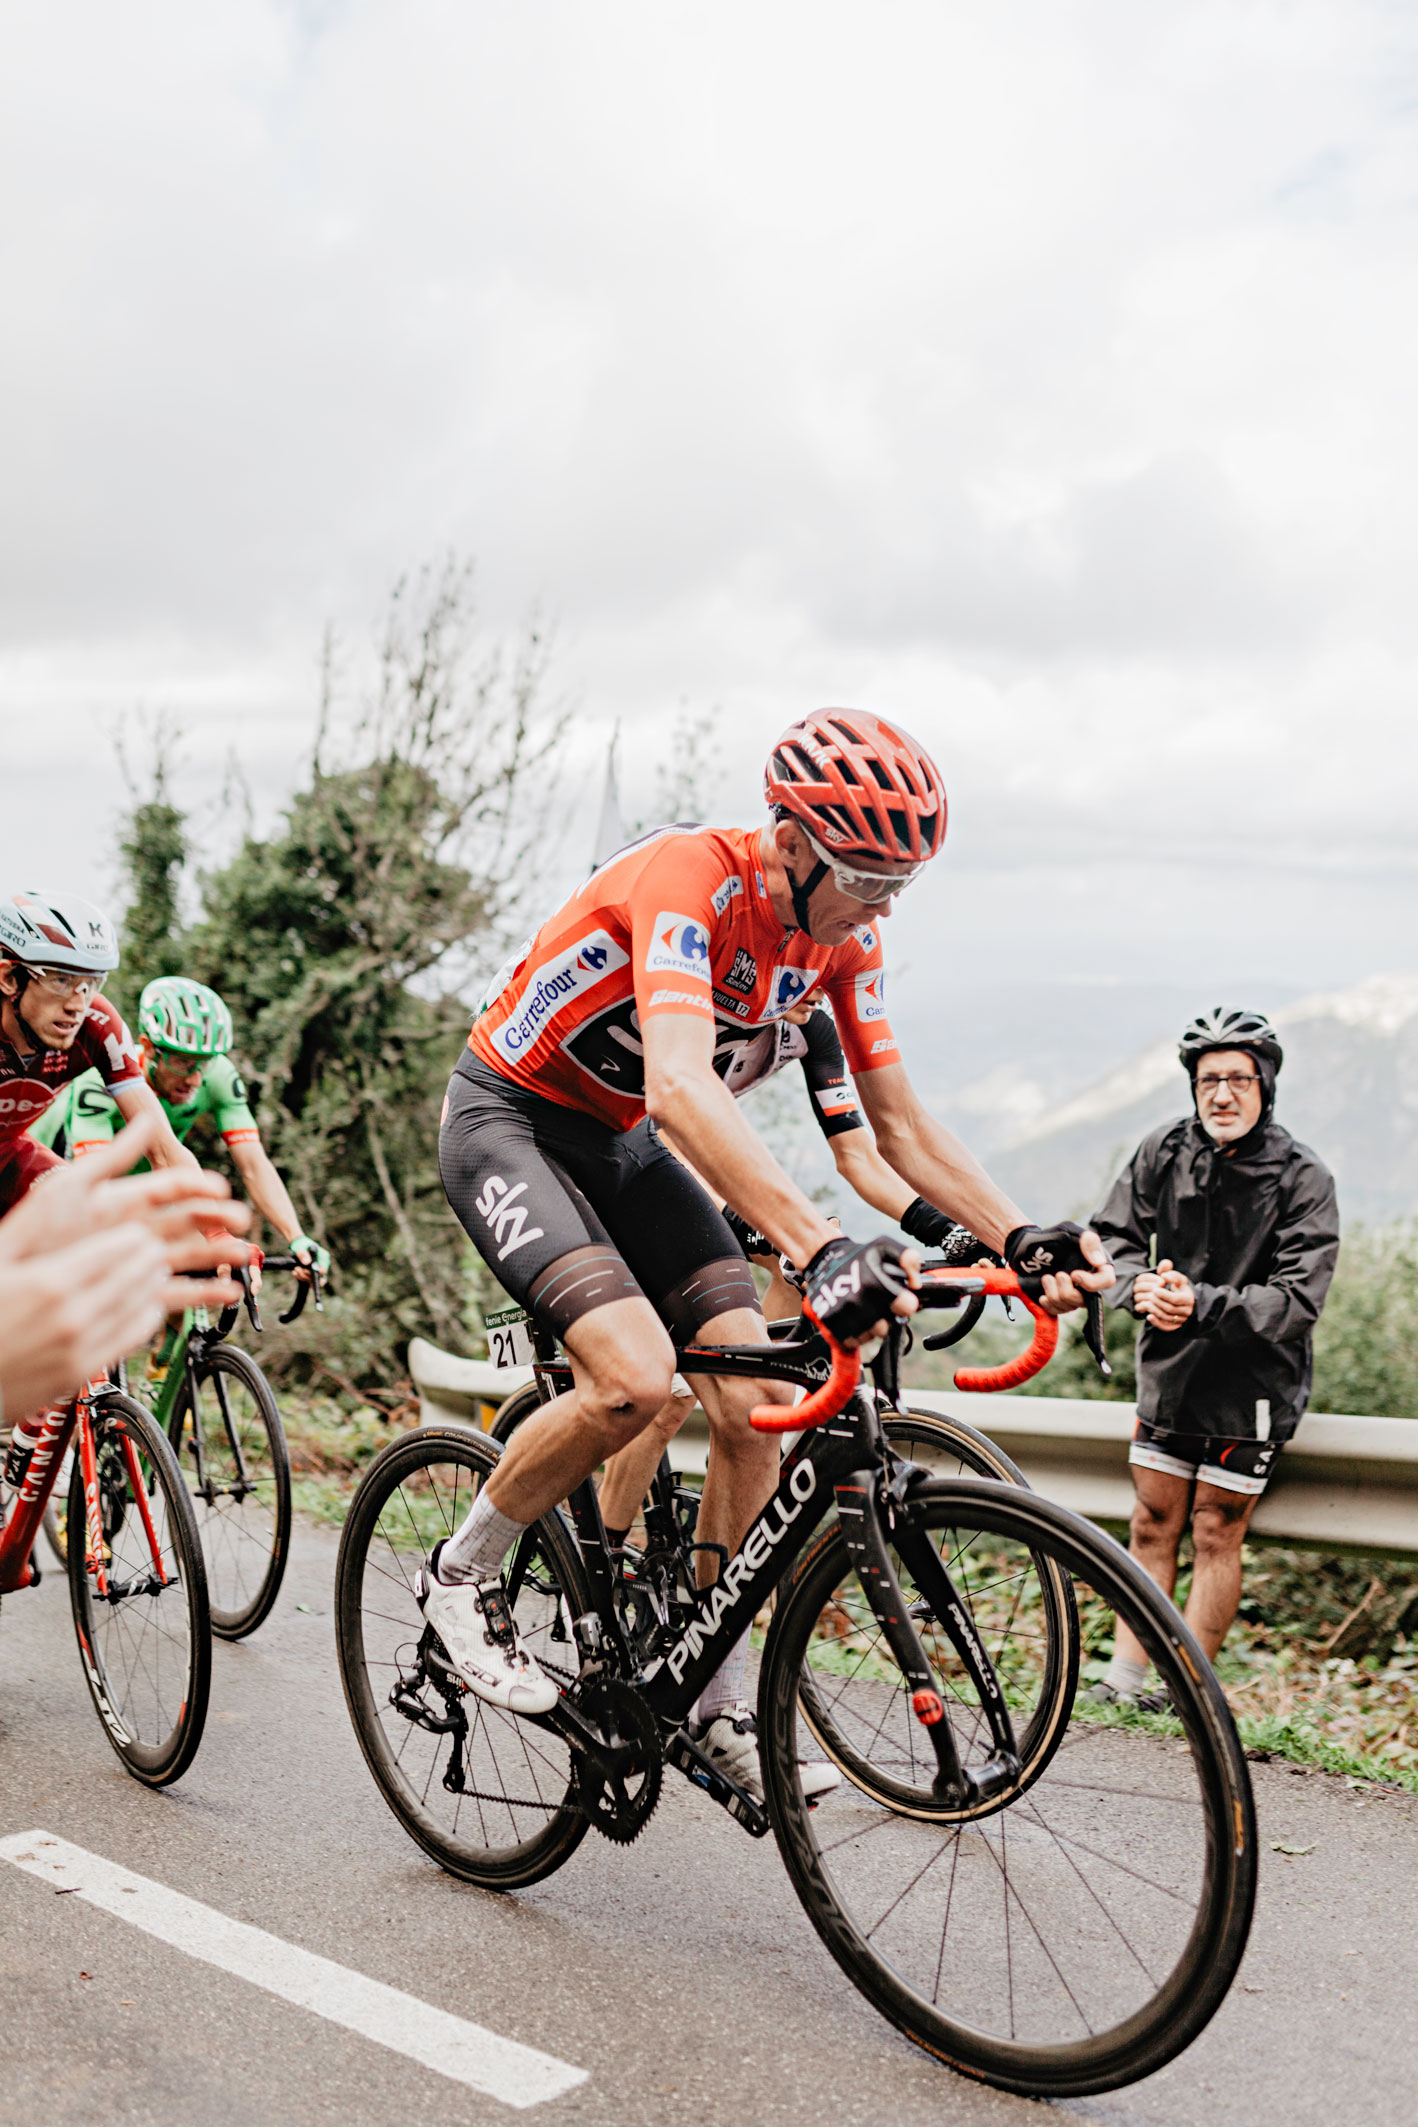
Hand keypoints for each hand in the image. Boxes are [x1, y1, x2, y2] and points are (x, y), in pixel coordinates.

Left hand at [0, 1117, 248, 1273]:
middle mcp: (134, 1230)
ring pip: (188, 1256)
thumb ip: (115, 1156)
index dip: (197, 1187)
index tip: (220, 1188)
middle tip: (240, 1221)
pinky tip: (226, 1293)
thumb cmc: (33, 1233)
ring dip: (217, 1254)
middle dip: (216, 1220)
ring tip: (241, 1256)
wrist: (14, 1281)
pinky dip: (204, 1294)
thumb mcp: (73, 1186)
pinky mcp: (135, 1293)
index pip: (170, 1188)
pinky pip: (176, 1293)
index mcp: (123, 1201)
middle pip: (186, 1221)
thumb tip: (150, 1119)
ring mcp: (135, 1262)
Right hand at [0, 1225, 190, 1418]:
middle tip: (152, 1247)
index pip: (119, 1249)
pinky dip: (145, 1317)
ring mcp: (78, 1347)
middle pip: (136, 1275)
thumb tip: (65, 1185)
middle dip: (149, 1257)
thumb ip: (31, 1224)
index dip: (134, 1237)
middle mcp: (70, 1317)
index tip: (137, 1231)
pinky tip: (142, 1307)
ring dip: (152, 1284)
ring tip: (152, 1272)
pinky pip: (131, 1338)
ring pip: (140, 1305)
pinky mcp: (81, 1371)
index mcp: (49, 1283)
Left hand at [288, 1232, 330, 1284]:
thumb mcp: (301, 1248)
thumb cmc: (301, 1244)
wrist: (298, 1244)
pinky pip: (307, 1279)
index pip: (324, 1270)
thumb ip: (303, 1254)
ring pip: (312, 1279)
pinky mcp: (311, 1272)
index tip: (305, 1270)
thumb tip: (307, 1262)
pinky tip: (294, 1272)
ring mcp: (317, 1269)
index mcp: (324, 1257)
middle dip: (307, 1276)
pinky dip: (300, 1277)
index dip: (315, 1273)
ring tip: (295, 1269)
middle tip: (297, 1269)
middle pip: (319, 1277)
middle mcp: (323, 1264)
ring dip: (302, 1276)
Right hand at [802, 1235, 918, 1347]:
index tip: (898, 1299)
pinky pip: (851, 1341)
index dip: (906, 1303)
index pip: (906, 1307)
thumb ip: (908, 1258)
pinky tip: (853, 1318)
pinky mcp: (831, 1324)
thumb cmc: (857, 1255)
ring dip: (869, 1327)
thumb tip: (916, 1283)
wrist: (822, 1259)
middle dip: (884, 1318)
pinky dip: (854, 1333)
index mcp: (876, 1285)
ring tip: (863, 1309)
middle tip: (876, 1304)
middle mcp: (860, 1303)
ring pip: (869, 1336)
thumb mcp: (884, 1246)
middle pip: (885, 1328)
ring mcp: (844, 1315)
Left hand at [1004, 1221, 1116, 1317]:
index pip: (1106, 1281)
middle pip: (1086, 1300)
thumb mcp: (1070, 1231)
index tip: (1074, 1274)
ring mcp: (1073, 1293)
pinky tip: (1042, 1295)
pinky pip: (1057, 1311)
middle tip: (1057, 1275)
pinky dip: (1049, 1305)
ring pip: (1070, 1306)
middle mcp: (1088, 1283)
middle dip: (1068, 1291)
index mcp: (1097, 1266)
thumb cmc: (1054, 1237)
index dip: (1092, 1283)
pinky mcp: (1059, 1301)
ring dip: (1054, 1294)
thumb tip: (1100, 1262)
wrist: (1030, 1246)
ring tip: (1046, 1278)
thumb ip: (1088, 1241)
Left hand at [1133, 1259, 1194, 1329]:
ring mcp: (1181, 1320)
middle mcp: (1186, 1311)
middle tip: (1149, 1295)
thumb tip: (1164, 1276)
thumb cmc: (1180, 1287)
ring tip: (1145, 1303)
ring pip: (1166, 1318)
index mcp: (1189, 1299)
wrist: (1185, 1300)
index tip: (1155, 1289)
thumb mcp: (1179, 1279)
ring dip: (1154, 1311)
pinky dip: (1156, 1323)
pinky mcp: (1175, 1326)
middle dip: (1157, 1302)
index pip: (1175, 1299)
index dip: (1164, 1294)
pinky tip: (1148, 1316)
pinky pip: (1166, 1327)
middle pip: (1169, 1309)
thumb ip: (1172, 1274)